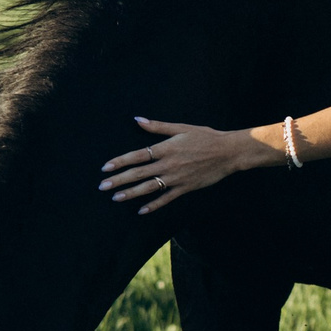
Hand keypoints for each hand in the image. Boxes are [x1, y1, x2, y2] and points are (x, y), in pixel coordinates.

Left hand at [99, 117, 252, 215]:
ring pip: (149, 187)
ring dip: (131, 193)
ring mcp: (176, 178)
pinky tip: (141, 210)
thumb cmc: (206, 137)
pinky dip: (153, 205)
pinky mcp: (185, 188)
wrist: (228, 152)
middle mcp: (168, 164)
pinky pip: (166, 198)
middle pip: (138, 173)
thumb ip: (158, 127)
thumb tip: (137, 120)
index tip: (105, 168)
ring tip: (116, 198)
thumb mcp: (182, 128)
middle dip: (119, 180)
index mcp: (166, 148)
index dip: (120, 162)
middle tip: (102, 186)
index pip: (137, 156)